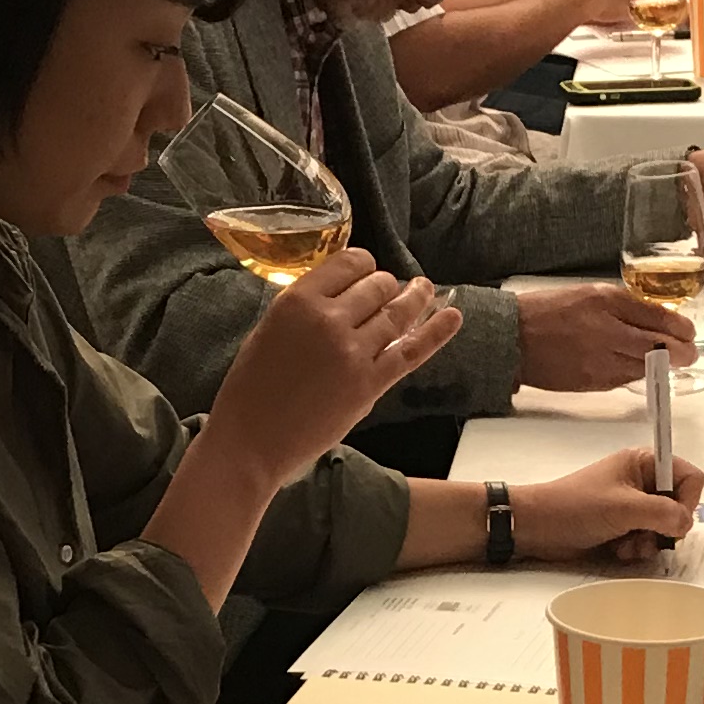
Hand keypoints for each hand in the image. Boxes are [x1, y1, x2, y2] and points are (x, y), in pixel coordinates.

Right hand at [205, 248, 463, 469]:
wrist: (251, 440)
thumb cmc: (251, 387)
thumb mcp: (269, 329)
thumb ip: (306, 310)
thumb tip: (341, 296)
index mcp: (298, 300)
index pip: (349, 263)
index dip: (364, 265)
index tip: (367, 271)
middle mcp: (330, 319)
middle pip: (378, 285)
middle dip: (386, 286)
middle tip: (388, 290)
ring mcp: (354, 352)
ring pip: (397, 313)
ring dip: (414, 299)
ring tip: (424, 289)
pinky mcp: (370, 383)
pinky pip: (411, 351)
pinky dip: (436, 332)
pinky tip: (453, 316)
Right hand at [515, 278, 698, 390]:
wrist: (513, 338)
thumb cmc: (549, 312)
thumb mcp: (590, 294)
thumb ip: (624, 305)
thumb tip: (657, 319)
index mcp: (607, 302)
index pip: (660, 317)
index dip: (682, 328)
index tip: (689, 332)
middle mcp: (608, 331)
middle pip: (661, 347)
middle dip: (682, 352)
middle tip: (689, 353)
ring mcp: (601, 360)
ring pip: (647, 367)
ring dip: (663, 366)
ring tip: (668, 361)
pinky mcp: (594, 382)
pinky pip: (625, 379)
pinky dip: (636, 373)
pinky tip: (637, 366)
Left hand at [515, 444, 703, 565]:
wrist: (537, 527)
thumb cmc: (575, 507)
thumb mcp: (624, 507)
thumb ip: (663, 513)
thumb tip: (685, 523)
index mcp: (644, 463)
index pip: (690, 477)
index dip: (688, 500)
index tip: (672, 519)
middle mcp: (642, 482)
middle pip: (679, 506)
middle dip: (665, 527)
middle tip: (646, 536)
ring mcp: (632, 505)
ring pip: (663, 527)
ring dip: (649, 542)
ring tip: (626, 545)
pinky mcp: (622, 526)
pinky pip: (646, 539)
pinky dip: (636, 548)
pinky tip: (617, 550)